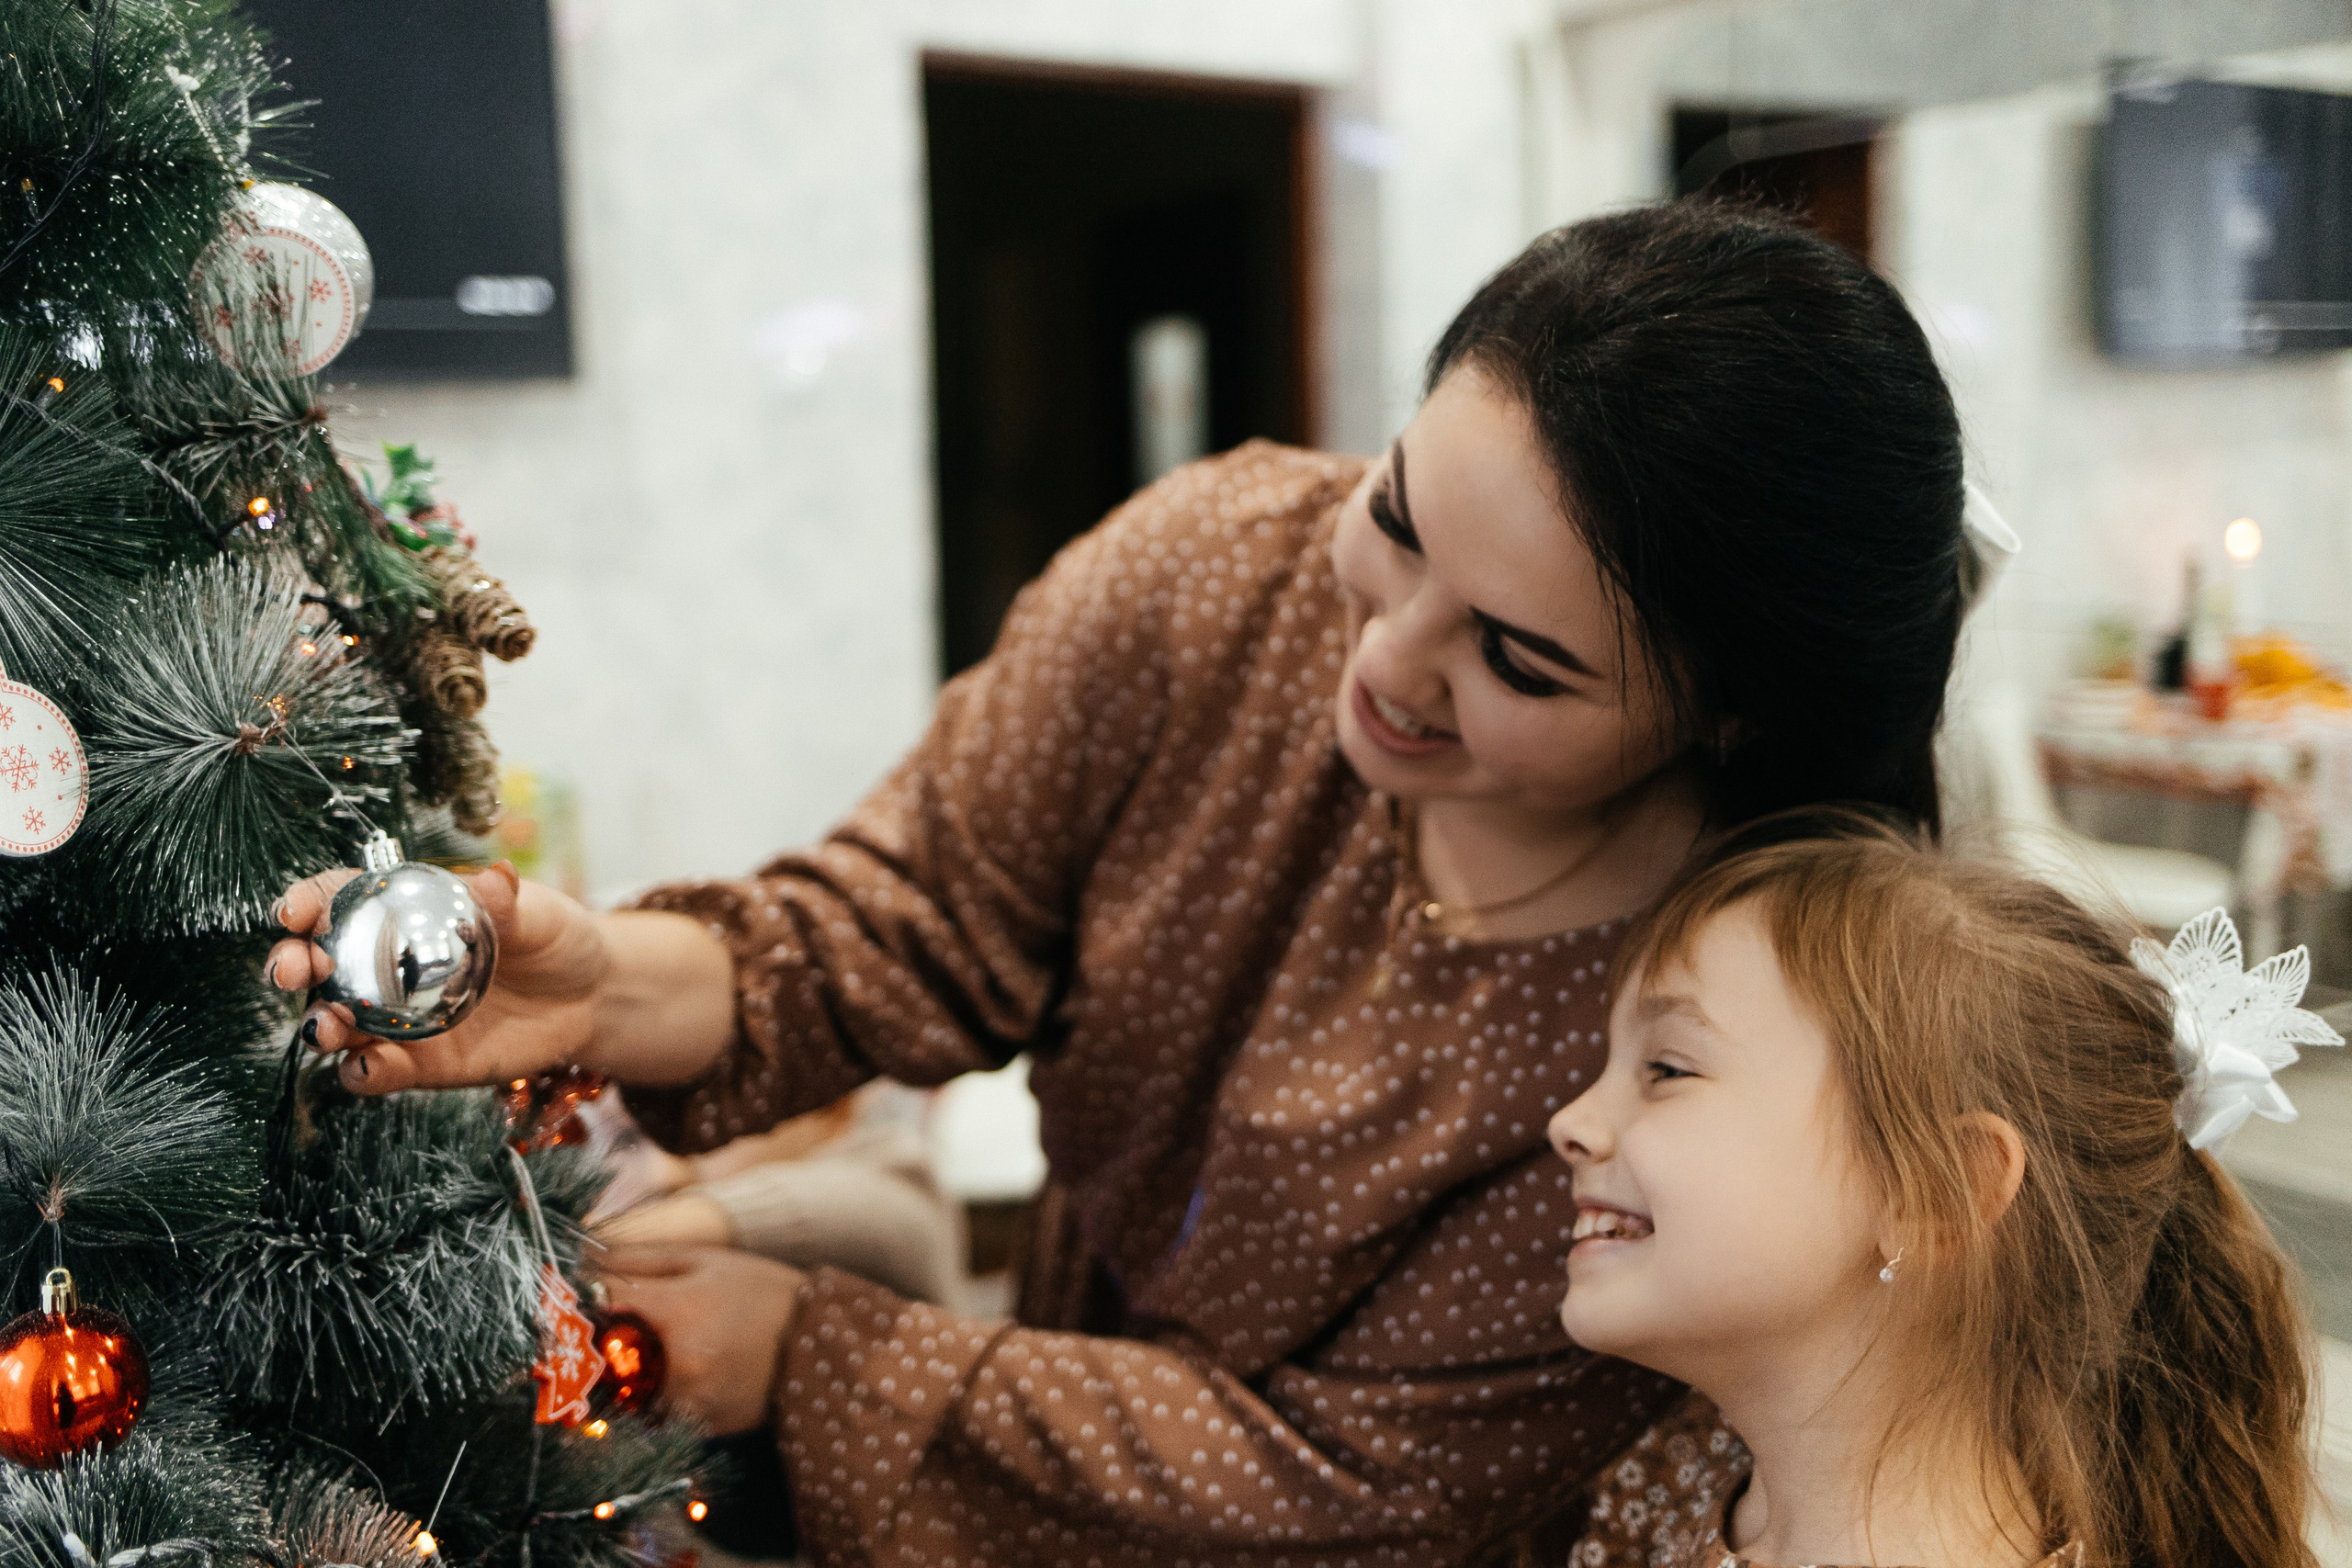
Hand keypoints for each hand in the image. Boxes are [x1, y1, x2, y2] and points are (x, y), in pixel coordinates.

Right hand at [266, 861, 609, 1094]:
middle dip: (289, 964)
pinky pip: (373, 1072)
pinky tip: (370, 1065)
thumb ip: (510, 902)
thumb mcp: (539, 914)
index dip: (307, 903)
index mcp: (404, 912)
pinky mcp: (417, 1063)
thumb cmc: (555, 939)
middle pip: (316, 964)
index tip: (293, 913)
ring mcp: (395, 1017)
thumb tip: (494, 876)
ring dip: (318, 1026)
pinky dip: (362, 1072)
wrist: (590, 1000)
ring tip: (328, 1025)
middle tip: (294, 969)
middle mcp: (385, 964)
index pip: (338, 900)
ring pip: (333, 1024)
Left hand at [592, 1245, 806, 1435]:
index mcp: (674, 1312)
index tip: (578, 1297)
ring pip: (623, 1394)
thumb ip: (640, 1259)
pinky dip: (653, 1400)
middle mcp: (674, 1363)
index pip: (597, 1308)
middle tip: (608, 1329)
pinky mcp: (699, 1427)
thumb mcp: (705, 1261)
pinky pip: (654, 1418)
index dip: (582, 1300)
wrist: (820, 1343)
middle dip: (596, 1343)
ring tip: (646, 1354)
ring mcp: (687, 1401)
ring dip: (621, 1376)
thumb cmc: (761, 1291)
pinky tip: (676, 1378)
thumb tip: (582, 1258)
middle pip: (600, 1359)